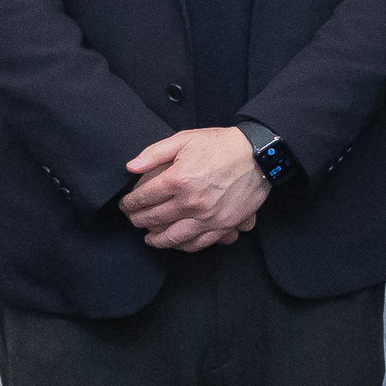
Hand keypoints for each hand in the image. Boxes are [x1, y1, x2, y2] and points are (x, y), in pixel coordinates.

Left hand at [121, 125, 264, 250]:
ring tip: (149, 238)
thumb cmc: (222, 145)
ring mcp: (207, 218)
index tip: (126, 204)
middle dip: (138, 220)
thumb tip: (131, 167)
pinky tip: (176, 243)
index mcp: (178, 180)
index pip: (143, 198)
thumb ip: (154, 153)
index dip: (129, 203)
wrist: (259, 156)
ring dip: (156, 240)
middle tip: (133, 219)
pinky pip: (198, 243)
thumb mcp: (185, 139)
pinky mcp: (223, 226)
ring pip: (173, 238)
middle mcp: (190, 203)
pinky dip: (183, 246)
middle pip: (154, 219)